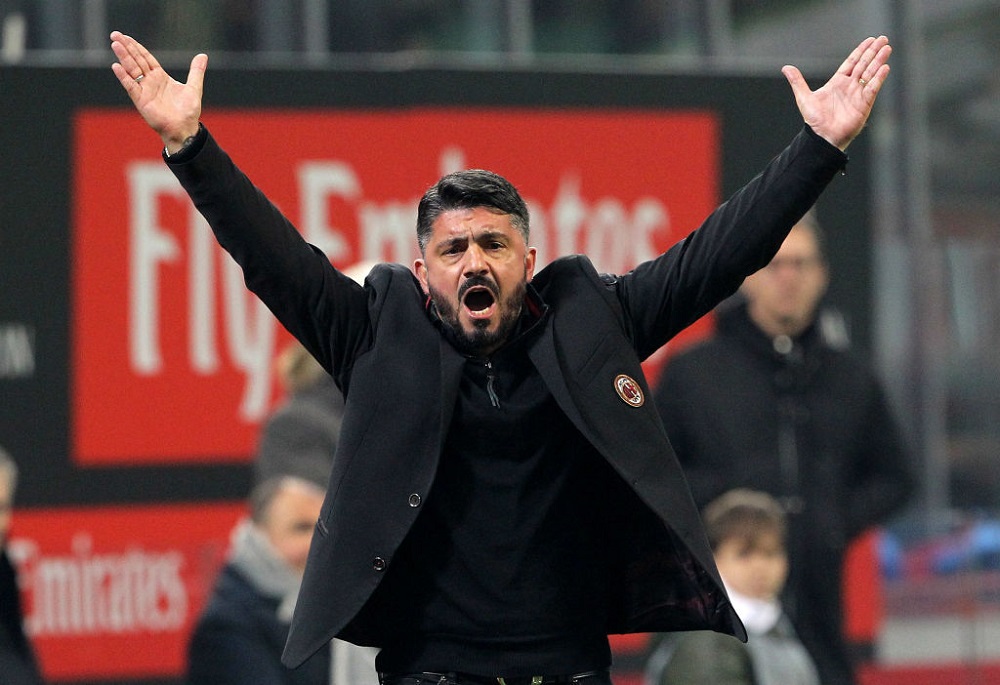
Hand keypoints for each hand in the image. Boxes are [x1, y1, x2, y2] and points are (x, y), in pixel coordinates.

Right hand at [110, 31, 207, 152]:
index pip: (146, 58)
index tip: (126, 37)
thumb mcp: (194, 87)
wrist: (184, 128)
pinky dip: (124, 77)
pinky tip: (116, 66)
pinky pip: (131, 86)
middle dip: (126, 47)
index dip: (137, 47)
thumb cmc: (188, 111)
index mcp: (160, 77)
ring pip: (131, 70)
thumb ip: (196, 71)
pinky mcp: (141, 100)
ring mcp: (144, 90)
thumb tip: (203, 56)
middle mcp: (150, 82)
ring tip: (115, 44)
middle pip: (136, 60)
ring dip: (123, 57)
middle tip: (115, 34)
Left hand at [781, 35, 891, 150]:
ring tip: (887, 48)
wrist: (822, 137)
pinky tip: (884, 67)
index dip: (861, 51)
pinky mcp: (864, 104)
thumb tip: (785, 67)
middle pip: (864, 65)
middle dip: (873, 52)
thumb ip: (797, 81)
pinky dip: (878, 78)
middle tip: (883, 38)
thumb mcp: (804, 97)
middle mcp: (849, 87)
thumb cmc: (814, 120)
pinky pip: (872, 88)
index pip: (852, 62)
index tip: (870, 40)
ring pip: (870, 73)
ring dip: (879, 61)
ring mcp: (858, 95)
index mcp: (837, 83)